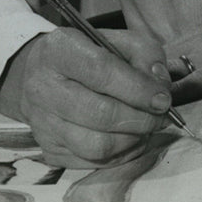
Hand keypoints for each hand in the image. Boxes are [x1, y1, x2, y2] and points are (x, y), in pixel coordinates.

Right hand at [0, 27, 172, 167]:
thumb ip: (144, 53)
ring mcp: (42, 123)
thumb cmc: (86, 54)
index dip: (138, 89)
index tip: (163, 100)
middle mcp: (43, 88)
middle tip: (161, 116)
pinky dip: (120, 155)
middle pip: (100, 114)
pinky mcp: (47, 149)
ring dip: (132, 140)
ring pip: (96, 145)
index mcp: (60, 50)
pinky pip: (91, 162)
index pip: (103, 72)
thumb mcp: (116, 39)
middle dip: (140, 119)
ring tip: (147, 128)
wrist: (39, 75)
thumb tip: (160, 85)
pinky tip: (131, 139)